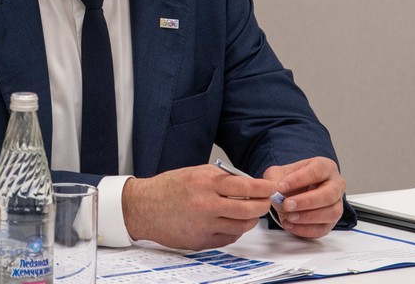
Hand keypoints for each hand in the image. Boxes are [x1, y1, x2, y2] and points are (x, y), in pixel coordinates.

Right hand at [122, 164, 276, 249]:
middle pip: (248, 211)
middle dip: (262, 206)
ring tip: (247, 212)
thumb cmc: (168, 188)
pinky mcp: (200, 242)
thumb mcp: (195, 172)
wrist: (143, 207)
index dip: (263, 188)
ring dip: (249, 220)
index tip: (271, 188)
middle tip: (265, 202)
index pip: (244, 187)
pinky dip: (234, 231)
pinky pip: (228, 239)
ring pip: (241, 227)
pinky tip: (229, 222)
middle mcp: (205, 205)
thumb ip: (221, 177)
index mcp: (204, 183)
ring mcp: (203, 226)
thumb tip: (248, 183)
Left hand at [263, 157, 344, 237]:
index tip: (281, 187)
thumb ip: (274, 179)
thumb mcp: (278, 174)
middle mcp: (335, 185)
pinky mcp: (331, 222)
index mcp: (325, 167)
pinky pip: (324, 228)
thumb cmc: (290, 181)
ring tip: (289, 217)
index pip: (316, 171)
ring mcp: (336, 204)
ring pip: (331, 213)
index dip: (298, 179)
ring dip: (308, 217)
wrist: (291, 194)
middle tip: (287, 204)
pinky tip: (290, 225)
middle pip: (329, 194)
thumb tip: (274, 189)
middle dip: (307, 201)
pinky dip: (306, 229)